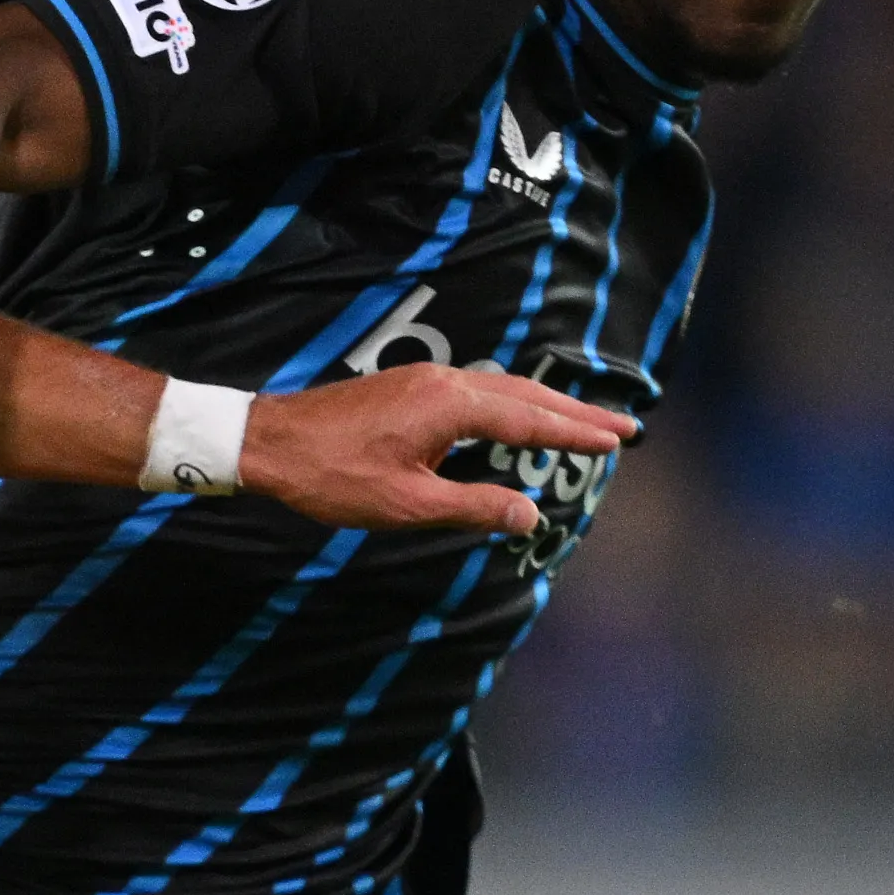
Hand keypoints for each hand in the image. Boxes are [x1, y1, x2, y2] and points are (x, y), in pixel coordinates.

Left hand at [240, 364, 630, 539]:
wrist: (269, 442)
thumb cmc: (333, 477)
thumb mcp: (408, 504)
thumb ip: (474, 506)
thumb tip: (530, 514)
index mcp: (451, 406)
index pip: (530, 420)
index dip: (576, 433)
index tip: (618, 440)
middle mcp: (446, 381)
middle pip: (527, 395)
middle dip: (576, 412)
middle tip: (624, 426)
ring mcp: (426, 379)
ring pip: (503, 389)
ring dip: (547, 406)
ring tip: (584, 423)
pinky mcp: (409, 386)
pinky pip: (478, 390)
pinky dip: (512, 405)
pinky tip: (518, 418)